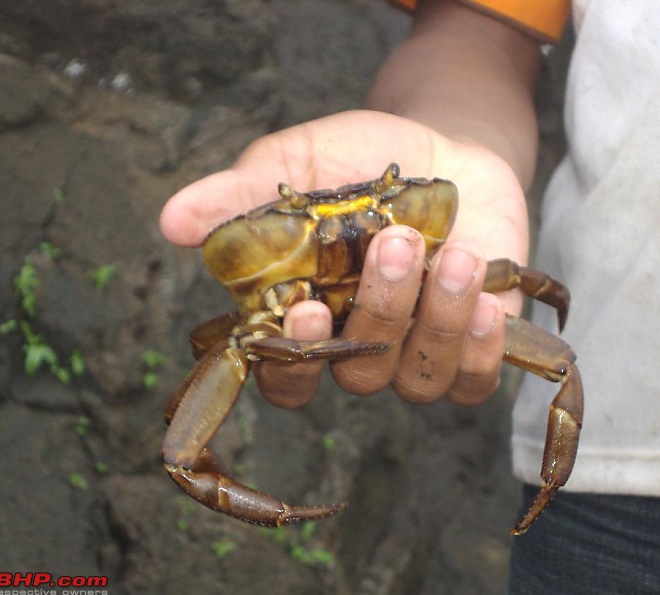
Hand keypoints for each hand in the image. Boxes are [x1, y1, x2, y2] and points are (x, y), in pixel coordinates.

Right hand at [160, 109, 528, 406]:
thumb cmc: (359, 158)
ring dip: (438, 323)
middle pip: (359, 374)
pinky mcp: (474, 347)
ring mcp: (417, 351)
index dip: (293, 362)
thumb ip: (240, 195)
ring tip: (456, 257)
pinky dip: (483, 351)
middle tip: (394, 242)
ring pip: (418, 380)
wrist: (445, 146)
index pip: (286, 374)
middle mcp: (359, 345)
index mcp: (307, 313)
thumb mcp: (297, 164)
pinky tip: (487, 302)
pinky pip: (474, 383)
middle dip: (380, 311)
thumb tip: (171, 220)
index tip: (308, 310)